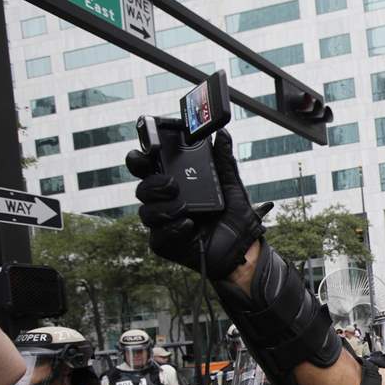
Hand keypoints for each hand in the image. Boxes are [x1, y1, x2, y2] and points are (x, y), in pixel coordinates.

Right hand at [126, 129, 264, 278]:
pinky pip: (158, 235)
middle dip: (152, 184)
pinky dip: (172, 228)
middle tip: (172, 184)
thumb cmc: (235, 218)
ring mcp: (163, 223)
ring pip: (146, 211)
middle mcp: (165, 202)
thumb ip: (224, 161)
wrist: (244, 250)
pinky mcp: (165, 244)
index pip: (148, 167)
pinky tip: (188, 225)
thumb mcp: (232, 187)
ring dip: (164, 208)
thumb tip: (223, 134)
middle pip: (142, 188)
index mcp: (175, 184)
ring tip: (185, 209)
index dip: (140, 158)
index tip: (147, 152)